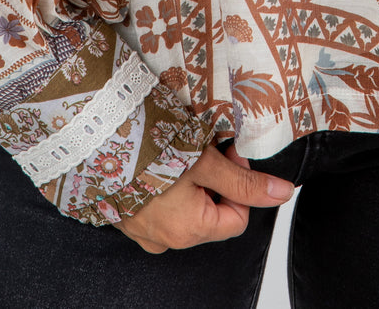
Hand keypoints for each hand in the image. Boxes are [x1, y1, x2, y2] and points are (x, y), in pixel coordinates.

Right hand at [117, 140, 293, 252]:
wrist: (97, 139)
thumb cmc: (149, 149)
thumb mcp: (206, 162)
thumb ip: (245, 181)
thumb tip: (281, 193)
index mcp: (190, 230)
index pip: (238, 217)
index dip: (240, 183)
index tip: (228, 153)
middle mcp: (166, 239)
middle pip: (212, 212)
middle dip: (216, 179)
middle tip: (205, 147)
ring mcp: (144, 231)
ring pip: (187, 208)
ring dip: (191, 180)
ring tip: (179, 151)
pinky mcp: (128, 216)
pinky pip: (160, 206)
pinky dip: (167, 185)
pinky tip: (159, 160)